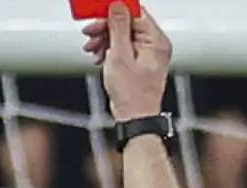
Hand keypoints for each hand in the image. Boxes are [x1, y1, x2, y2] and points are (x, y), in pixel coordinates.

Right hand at [82, 3, 171, 121]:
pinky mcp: (139, 62)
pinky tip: (100, 57)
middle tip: (90, 34)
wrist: (135, 118)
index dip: (114, 12)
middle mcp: (155, 45)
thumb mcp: (120, 56)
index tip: (98, 14)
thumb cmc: (133, 95)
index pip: (136, 13)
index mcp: (156, 41)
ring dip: (104, 40)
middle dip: (106, 28)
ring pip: (123, 36)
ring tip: (92, 49)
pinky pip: (123, 48)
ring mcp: (147, 54)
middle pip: (127, 24)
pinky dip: (110, 50)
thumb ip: (119, 28)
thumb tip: (118, 6)